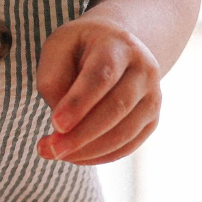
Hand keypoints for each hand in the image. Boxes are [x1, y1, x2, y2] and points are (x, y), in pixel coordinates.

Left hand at [34, 10, 162, 163]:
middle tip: (49, 149)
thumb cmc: (79, 48)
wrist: (116, 45)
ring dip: (89, 150)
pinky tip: (76, 156)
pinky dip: (100, 156)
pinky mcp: (151, 119)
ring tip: (55, 153)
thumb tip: (62, 125)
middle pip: (116, 107)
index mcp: (118, 45)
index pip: (101, 76)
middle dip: (81, 134)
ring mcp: (153, 96)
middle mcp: (144, 69)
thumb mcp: (58, 47)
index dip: (79, 103)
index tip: (55, 124)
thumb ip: (53, 80)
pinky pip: (129, 145)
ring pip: (125, 132)